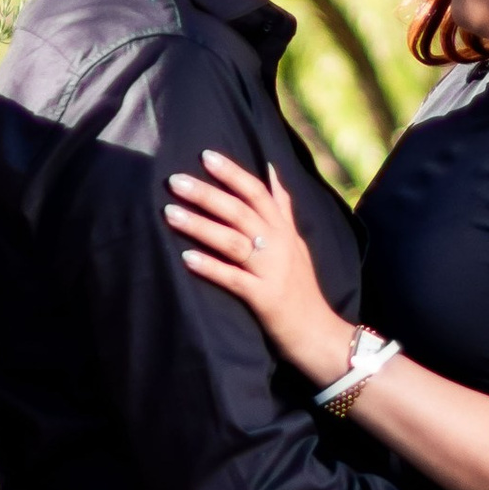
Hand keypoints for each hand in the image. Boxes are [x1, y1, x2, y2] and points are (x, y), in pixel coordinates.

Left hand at [167, 151, 345, 375]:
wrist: (318, 334)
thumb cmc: (302, 288)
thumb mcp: (297, 243)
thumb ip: (282, 208)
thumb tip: (273, 170)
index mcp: (284, 231)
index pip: (258, 193)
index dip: (233, 173)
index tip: (206, 155)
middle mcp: (280, 246)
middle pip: (240, 212)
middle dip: (207, 194)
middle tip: (174, 180)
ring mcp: (272, 272)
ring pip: (233, 241)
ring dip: (200, 225)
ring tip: (170, 213)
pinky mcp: (264, 298)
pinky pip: (234, 278)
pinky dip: (210, 267)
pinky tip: (186, 258)